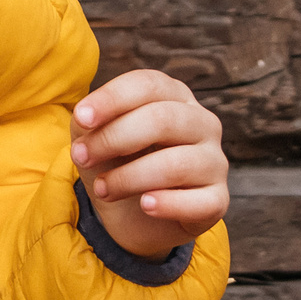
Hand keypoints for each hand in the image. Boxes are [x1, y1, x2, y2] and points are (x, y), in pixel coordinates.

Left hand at [69, 69, 228, 262]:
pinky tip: (145, 205)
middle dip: (113, 139)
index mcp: (174, 96)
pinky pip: (199, 202)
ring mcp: (214, 161)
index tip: (81, 118)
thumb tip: (85, 122)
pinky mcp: (218, 200)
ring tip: (102, 190)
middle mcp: (202, 122)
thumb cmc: (117, 163)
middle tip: (81, 157)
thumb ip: (89, 124)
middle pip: (162, 119)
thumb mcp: (95, 138)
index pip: (148, 85)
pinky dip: (167, 204)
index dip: (112, 99)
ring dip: (128, 178)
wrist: (133, 214)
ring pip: (176, 164)